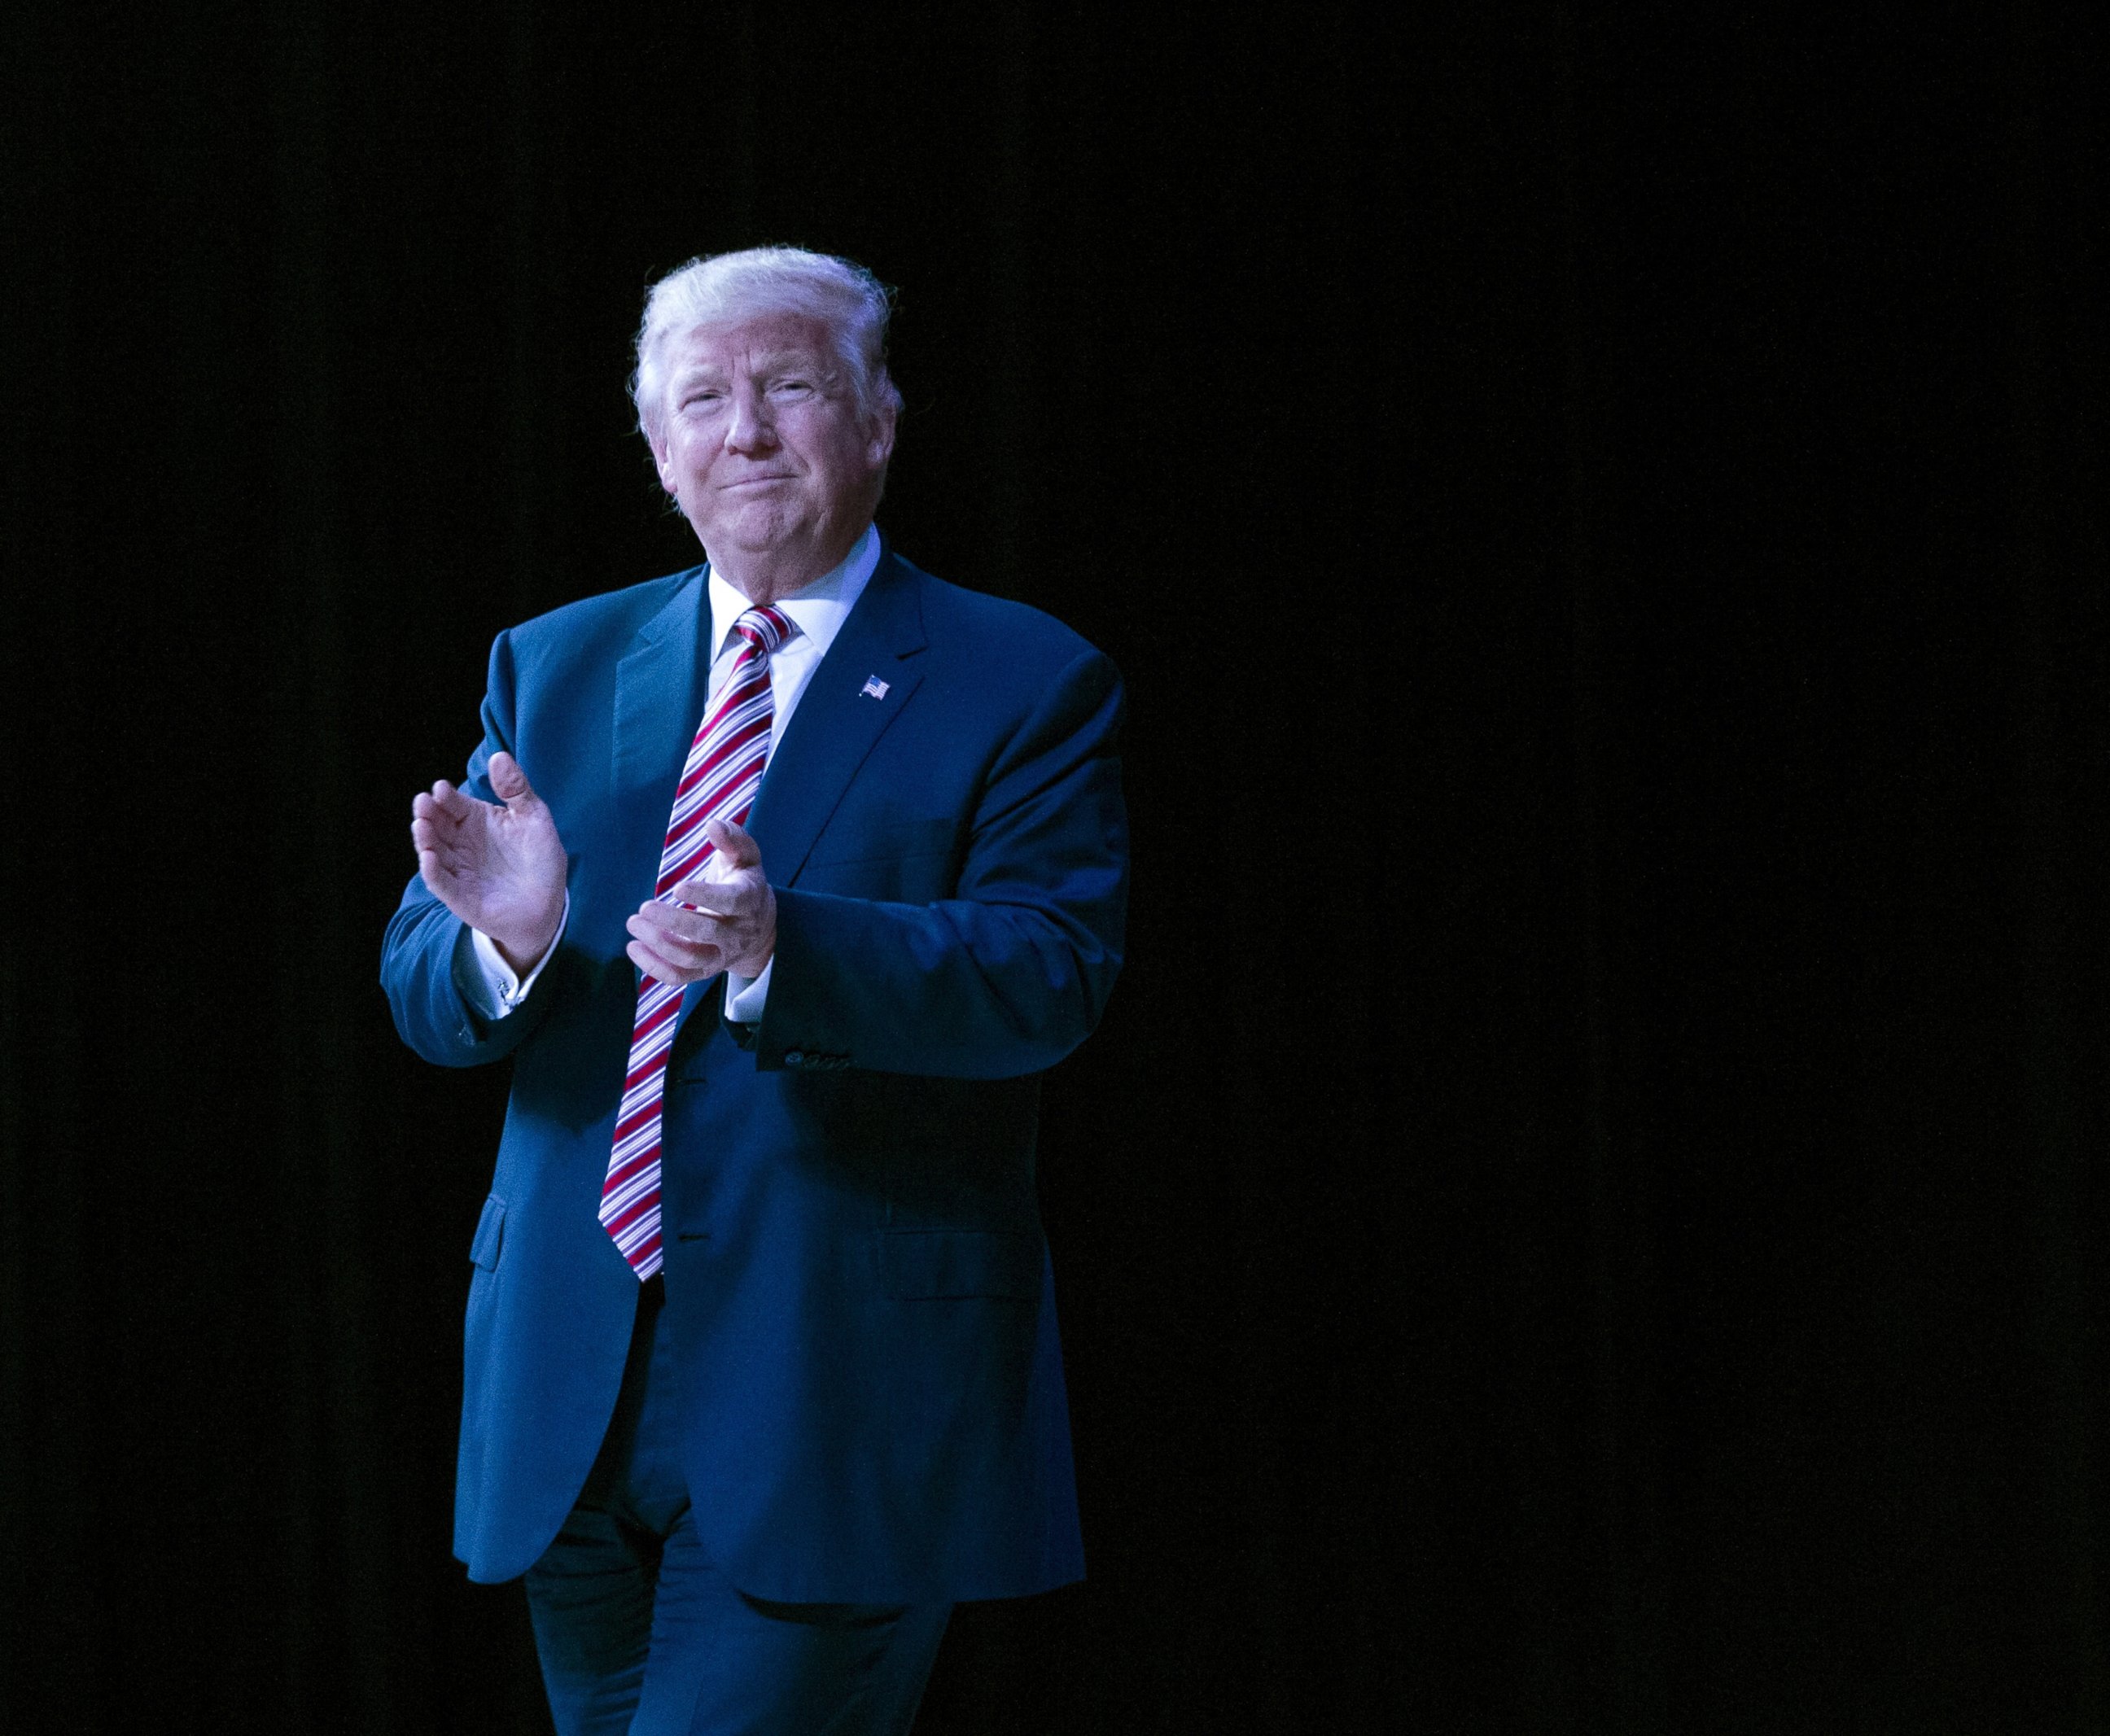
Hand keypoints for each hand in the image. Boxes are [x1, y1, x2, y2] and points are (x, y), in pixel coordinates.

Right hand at [411, 751, 568, 971]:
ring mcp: (458, 869)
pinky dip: (433, 871)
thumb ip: (516, 789)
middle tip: (423, 803)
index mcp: (475, 820)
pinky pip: (441, 883)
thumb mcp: (534, 818)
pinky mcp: (460, 896)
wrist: (548, 904)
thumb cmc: (539, 858)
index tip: (442, 788)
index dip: (446, 796)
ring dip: (425, 839)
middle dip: (428, 813)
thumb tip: (499, 756)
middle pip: (437, 825)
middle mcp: (461, 843)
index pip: (454, 804)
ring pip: (433, 851)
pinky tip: (429, 857)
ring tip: (422, 825)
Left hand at [626, 818, 775, 985]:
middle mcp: (737, 933)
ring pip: (691, 959)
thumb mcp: (746, 857)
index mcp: (749, 901)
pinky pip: (680, 977)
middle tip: (643, 908)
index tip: (677, 886)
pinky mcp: (706, 970)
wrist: (759, 926)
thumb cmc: (744, 881)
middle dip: (672, 922)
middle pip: (706, 933)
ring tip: (633, 923)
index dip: (705, 895)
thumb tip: (713, 824)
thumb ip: (733, 838)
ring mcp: (722, 955)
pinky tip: (633, 947)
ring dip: (658, 945)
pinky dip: (654, 967)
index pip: (731, 902)